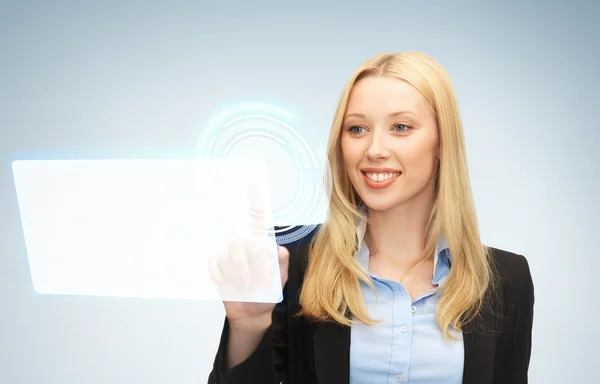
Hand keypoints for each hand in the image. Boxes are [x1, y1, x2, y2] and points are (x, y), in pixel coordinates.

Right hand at [207, 169, 289, 323]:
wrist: (251, 313)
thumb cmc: (268, 293)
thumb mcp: (279, 280)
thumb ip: (281, 263)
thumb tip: (278, 248)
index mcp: (261, 243)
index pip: (256, 216)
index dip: (253, 196)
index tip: (250, 177)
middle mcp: (245, 244)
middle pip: (240, 241)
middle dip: (244, 265)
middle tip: (250, 283)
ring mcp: (229, 254)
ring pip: (228, 255)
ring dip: (236, 275)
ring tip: (244, 287)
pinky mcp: (217, 264)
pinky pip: (215, 264)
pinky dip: (222, 277)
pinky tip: (228, 285)